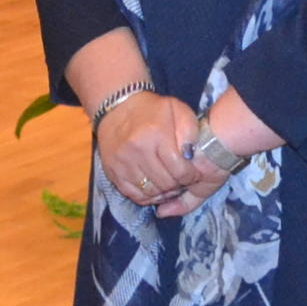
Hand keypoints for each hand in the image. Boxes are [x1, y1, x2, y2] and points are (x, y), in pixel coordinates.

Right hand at [96, 91, 198, 208]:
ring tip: (170, 185)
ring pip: (150, 192)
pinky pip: (134, 195)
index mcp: (156, 133)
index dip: (190, 176)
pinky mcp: (113, 171)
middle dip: (179, 185)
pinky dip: (148, 197)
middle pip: (165, 183)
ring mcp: (123, 162)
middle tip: (182, 181)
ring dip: (164, 193)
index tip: (193, 174)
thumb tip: (191, 155)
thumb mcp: (177, 109)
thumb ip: (190, 131)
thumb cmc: (152, 110)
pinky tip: (156, 189)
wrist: (117, 108)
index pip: (179, 169)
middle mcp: (137, 149)